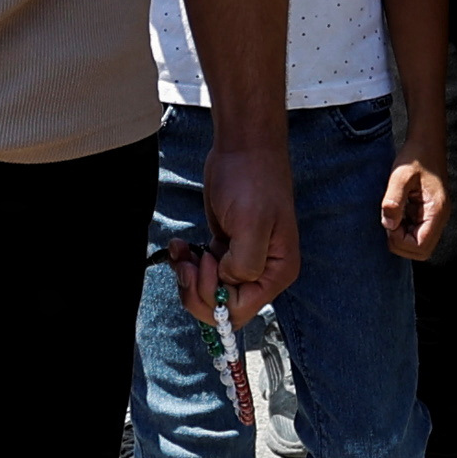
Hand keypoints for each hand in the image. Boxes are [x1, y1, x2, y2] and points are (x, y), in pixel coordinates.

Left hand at [193, 126, 301, 326]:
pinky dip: (186, 263)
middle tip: (187, 263)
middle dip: (197, 291)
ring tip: (181, 252)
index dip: (214, 297)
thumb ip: (244, 264)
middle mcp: (262, 273)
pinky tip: (180, 245)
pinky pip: (202, 272)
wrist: (243, 146)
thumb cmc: (251, 180)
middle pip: (222, 308)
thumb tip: (227, 283)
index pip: (240, 311)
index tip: (205, 262)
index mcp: (276, 272)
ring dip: (188, 277)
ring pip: (208, 292)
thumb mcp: (252, 223)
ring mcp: (242, 261)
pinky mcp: (225, 248)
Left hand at [383, 152, 448, 263]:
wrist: (426, 142)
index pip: (420, 247)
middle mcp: (439, 218)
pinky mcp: (428, 214)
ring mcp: (434, 218)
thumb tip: (388, 225)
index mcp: (436, 211)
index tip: (390, 220)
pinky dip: (403, 229)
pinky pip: (416, 234)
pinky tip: (398, 211)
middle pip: (421, 252)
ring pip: (418, 246)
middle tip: (390, 220)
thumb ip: (393, 200)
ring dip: (401, 237)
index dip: (400, 241)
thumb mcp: (400, 175)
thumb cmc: (415, 157)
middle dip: (400, 243)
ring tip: (394, 214)